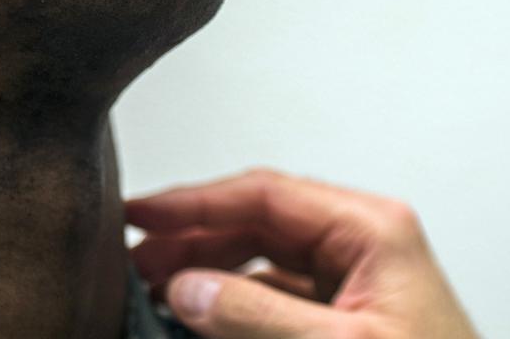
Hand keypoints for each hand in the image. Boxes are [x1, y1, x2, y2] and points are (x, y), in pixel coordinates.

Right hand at [127, 170, 478, 338]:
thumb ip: (257, 315)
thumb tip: (188, 288)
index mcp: (369, 230)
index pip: (263, 194)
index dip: (194, 201)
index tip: (143, 213)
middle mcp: (357, 243)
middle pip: (255, 219)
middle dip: (193, 235)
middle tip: (139, 257)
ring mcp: (348, 277)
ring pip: (258, 252)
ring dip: (206, 265)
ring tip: (159, 284)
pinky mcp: (339, 310)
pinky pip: (271, 290)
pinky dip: (230, 299)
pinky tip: (199, 313)